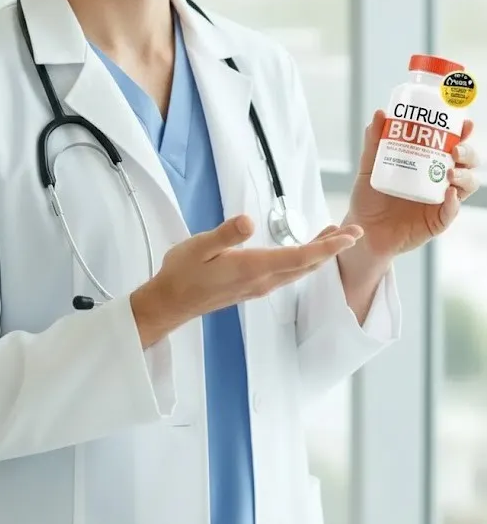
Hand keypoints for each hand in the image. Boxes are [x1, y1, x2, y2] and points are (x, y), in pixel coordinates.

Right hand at [131, 216, 362, 347]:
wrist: (171, 303)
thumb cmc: (182, 273)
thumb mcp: (199, 246)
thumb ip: (225, 234)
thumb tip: (248, 221)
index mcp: (253, 268)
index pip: (300, 257)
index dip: (328, 247)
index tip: (349, 236)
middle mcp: (262, 280)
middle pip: (307, 265)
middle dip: (333, 249)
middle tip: (354, 231)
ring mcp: (259, 286)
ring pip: (299, 270)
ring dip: (320, 254)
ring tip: (334, 236)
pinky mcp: (253, 287)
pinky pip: (288, 273)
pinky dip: (304, 260)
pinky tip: (304, 252)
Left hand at [344, 110, 480, 259]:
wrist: (362, 229)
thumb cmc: (369, 198)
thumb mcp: (370, 167)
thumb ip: (374, 141)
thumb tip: (380, 114)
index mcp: (429, 164)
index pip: (453, 145)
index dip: (464, 134)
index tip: (465, 124)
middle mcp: (439, 181)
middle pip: (467, 164)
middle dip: (468, 153)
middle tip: (455, 150)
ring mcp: (441, 201)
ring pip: (467, 186)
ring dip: (465, 177)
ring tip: (450, 173)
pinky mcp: (437, 221)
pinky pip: (451, 212)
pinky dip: (454, 203)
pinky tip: (448, 194)